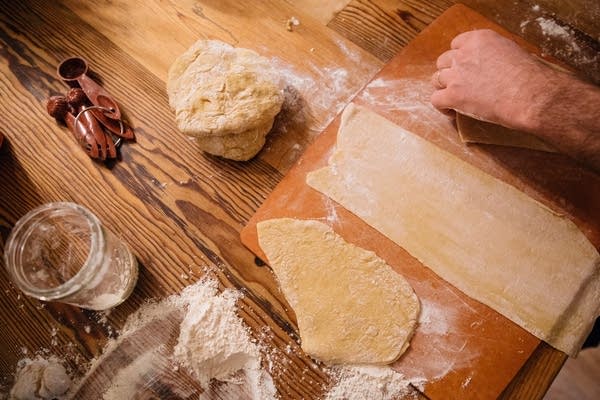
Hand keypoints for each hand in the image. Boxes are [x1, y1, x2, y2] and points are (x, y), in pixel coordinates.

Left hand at [430, 29, 553, 131]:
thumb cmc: (528, 76)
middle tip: (460, 84)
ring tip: (456, 99)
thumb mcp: (511, 52)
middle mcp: (464, 54)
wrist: (529, 95)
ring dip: (444, 89)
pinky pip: (436, 100)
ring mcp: (456, 75)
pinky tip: (452, 112)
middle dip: (450, 72)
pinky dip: (442, 107)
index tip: (464, 67)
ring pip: (437, 80)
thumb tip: (491, 65)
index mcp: (479, 39)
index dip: (459, 57)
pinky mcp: (453, 95)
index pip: (456, 44)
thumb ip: (494, 54)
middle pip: (443, 62)